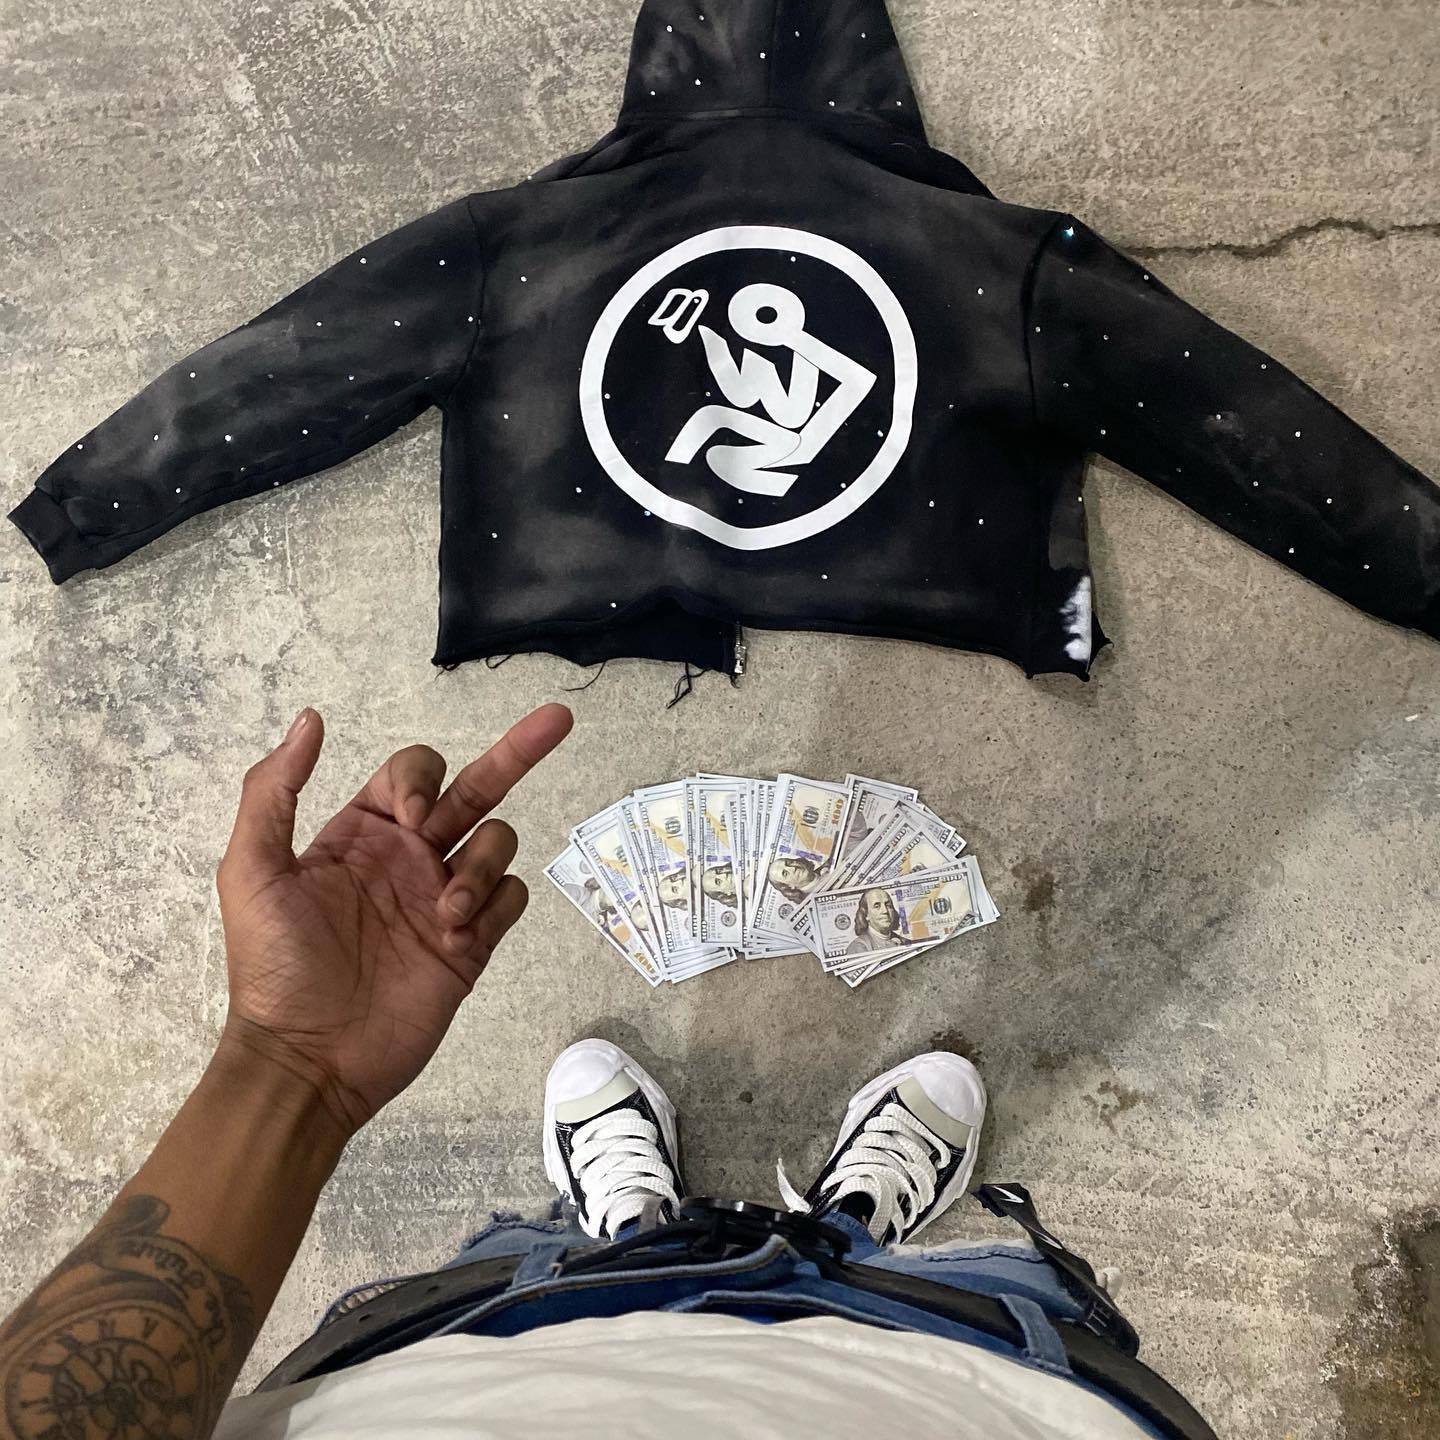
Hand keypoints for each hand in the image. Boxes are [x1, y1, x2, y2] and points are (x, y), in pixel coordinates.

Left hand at [215, 703, 573, 1136]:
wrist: (308, 1059)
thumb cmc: (273, 966)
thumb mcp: (252, 871)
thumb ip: (274, 790)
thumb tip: (311, 717)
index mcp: (362, 834)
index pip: (414, 774)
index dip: (420, 781)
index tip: (408, 818)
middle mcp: (411, 858)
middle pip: (478, 787)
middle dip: (516, 751)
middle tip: (557, 719)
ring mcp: (445, 900)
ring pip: (499, 843)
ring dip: (483, 865)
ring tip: (448, 911)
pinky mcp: (472, 945)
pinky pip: (512, 899)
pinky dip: (496, 904)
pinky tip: (458, 933)